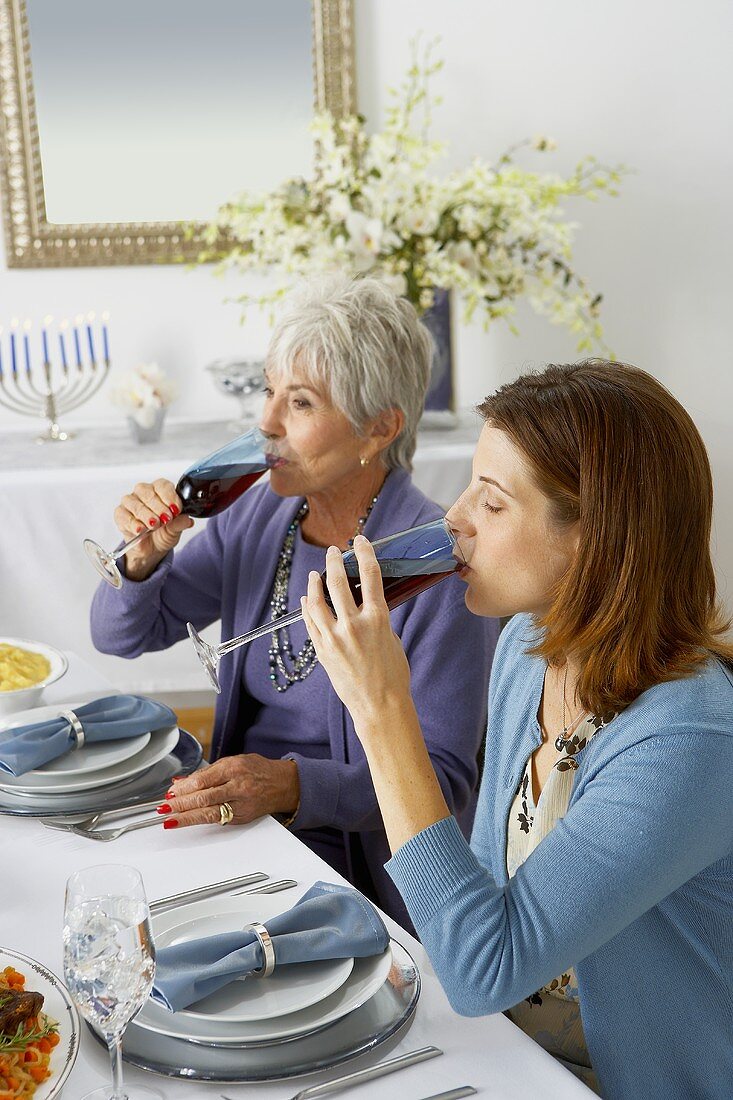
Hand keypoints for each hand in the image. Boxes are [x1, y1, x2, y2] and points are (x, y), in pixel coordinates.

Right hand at [114, 478, 193, 579]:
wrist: (151, 549)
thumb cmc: (163, 533)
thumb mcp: (175, 530)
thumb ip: (180, 523)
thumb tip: (188, 520)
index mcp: (160, 490)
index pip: (163, 486)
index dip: (169, 497)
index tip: (176, 510)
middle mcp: (143, 493)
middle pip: (148, 492)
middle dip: (158, 507)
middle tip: (166, 519)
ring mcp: (130, 502)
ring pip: (135, 503)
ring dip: (146, 515)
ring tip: (154, 526)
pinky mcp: (120, 514)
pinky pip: (123, 515)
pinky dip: (133, 523)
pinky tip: (140, 530)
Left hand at [161, 754, 299, 827]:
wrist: (283, 784)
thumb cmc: (257, 770)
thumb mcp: (233, 761)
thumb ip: (207, 772)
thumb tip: (182, 781)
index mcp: (234, 768)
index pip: (203, 780)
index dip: (184, 788)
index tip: (170, 793)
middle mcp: (238, 787)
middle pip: (204, 798)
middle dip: (181, 804)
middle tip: (165, 808)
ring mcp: (241, 804)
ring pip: (209, 813)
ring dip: (186, 817)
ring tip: (170, 819)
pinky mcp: (242, 818)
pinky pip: (217, 820)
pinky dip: (200, 820)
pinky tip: (188, 821)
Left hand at [301, 536, 411, 725]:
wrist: (380, 706)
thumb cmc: (393, 675)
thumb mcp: (392, 639)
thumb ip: (377, 619)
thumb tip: (365, 605)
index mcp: (378, 619)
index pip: (370, 575)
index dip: (364, 553)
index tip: (360, 541)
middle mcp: (353, 626)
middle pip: (338, 582)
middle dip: (334, 562)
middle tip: (332, 551)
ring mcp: (334, 638)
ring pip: (317, 601)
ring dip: (315, 583)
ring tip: (316, 574)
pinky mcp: (322, 651)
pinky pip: (310, 623)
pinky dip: (308, 608)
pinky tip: (308, 600)